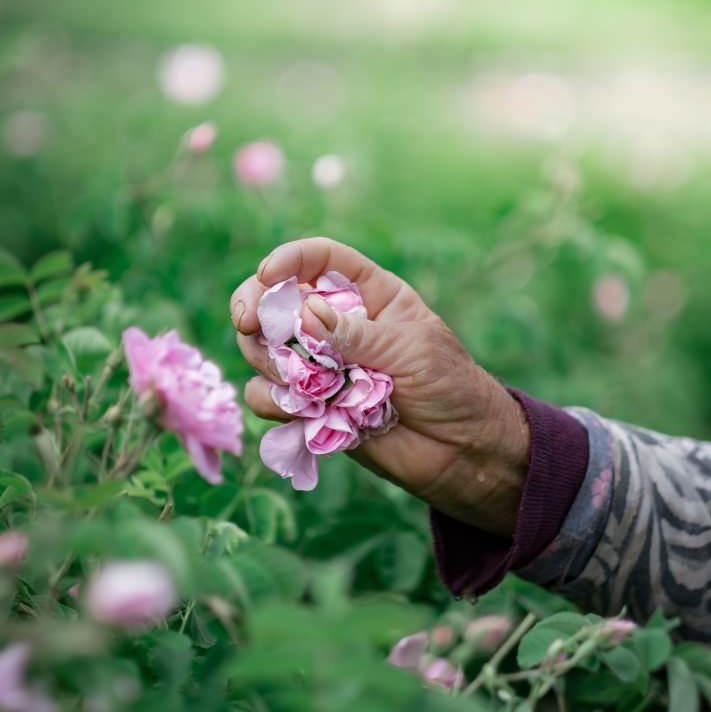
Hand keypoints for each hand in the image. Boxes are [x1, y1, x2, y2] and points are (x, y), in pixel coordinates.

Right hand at [230, 238, 529, 535]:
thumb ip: (359, 334)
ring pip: (262, 348)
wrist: (462, 451)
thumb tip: (305, 312)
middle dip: (254, 307)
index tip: (268, 274)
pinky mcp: (310, 407)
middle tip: (248, 323)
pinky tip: (300, 412)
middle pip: (275, 300)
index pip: (320, 260)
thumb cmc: (451, 387)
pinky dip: (273, 402)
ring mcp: (319, 367)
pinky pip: (268, 397)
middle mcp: (336, 325)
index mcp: (368, 295)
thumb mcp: (412, 350)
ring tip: (296, 381)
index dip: (290, 260)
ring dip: (266, 359)